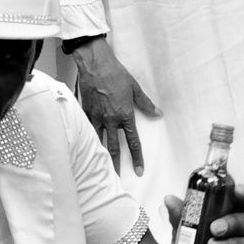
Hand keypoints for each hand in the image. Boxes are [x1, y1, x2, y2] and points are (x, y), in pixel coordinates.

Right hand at [71, 39, 160, 174]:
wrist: (95, 65)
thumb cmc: (116, 74)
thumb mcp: (135, 88)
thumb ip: (145, 104)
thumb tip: (157, 113)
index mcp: (125, 115)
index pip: (133, 141)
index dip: (137, 157)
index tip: (139, 170)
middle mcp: (110, 120)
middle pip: (115, 147)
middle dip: (117, 164)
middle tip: (118, 178)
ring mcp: (96, 117)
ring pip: (99, 142)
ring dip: (101, 156)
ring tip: (101, 169)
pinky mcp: (85, 112)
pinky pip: (88, 130)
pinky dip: (89, 140)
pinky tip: (87, 149)